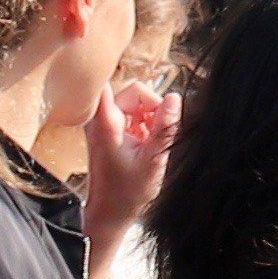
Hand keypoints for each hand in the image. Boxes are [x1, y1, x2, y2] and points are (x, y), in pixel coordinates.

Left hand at [79, 78, 179, 256]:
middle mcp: (102, 118)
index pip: (109, 83)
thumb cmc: (128, 191)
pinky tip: (147, 144)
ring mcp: (106, 123)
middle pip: (135, 91)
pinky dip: (145, 124)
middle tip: (160, 132)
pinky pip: (134, 113)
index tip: (132, 67)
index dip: (123, 75)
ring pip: (137, 101)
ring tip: (152, 142)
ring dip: (151, 117)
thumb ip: (165, 128)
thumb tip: (175, 97)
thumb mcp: (154, 160)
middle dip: (153, 107)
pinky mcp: (111, 129)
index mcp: (107, 123)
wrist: (110, 211)